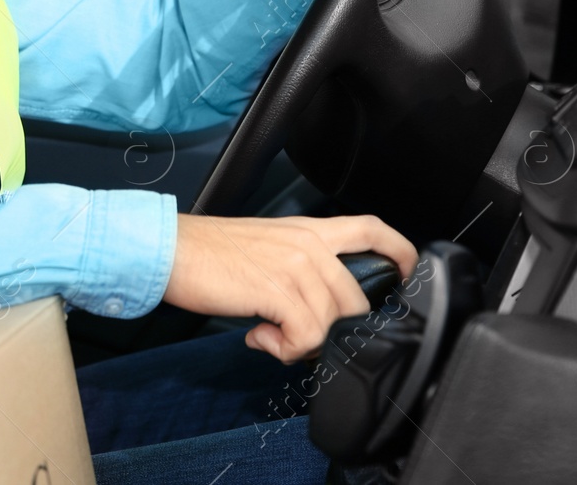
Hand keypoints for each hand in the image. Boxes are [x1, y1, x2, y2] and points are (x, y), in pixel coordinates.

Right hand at [163, 213, 416, 363]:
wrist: (170, 249)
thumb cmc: (207, 252)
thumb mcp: (265, 248)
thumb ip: (298, 269)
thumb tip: (314, 311)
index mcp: (307, 229)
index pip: (371, 228)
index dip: (400, 251)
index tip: (406, 273)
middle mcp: (309, 244)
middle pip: (357, 298)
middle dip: (335, 329)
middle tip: (295, 335)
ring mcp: (296, 266)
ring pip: (333, 322)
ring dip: (302, 343)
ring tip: (269, 335)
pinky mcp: (278, 290)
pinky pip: (307, 335)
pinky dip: (285, 349)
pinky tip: (259, 337)